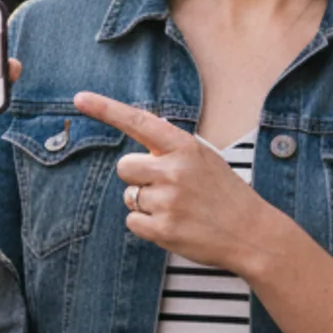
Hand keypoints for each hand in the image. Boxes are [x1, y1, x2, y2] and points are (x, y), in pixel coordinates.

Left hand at [74, 92, 273, 274]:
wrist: (252, 233)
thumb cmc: (225, 193)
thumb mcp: (205, 159)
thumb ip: (173, 149)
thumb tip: (141, 137)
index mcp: (186, 147)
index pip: (140, 122)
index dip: (106, 109)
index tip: (80, 99)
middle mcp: (175, 170)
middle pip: (125, 166)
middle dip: (138, 177)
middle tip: (167, 187)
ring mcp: (169, 201)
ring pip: (129, 196)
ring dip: (145, 203)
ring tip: (177, 208)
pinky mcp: (164, 229)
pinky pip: (132, 222)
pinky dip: (147, 226)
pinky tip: (174, 225)